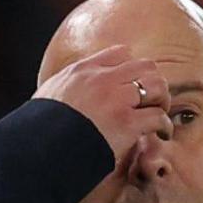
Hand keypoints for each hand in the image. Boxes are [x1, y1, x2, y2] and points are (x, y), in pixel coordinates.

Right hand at [32, 43, 170, 166]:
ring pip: (157, 86)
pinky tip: (162, 134)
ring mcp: (116, 100)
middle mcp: (102, 80)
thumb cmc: (38, 131)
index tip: (134, 86)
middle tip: (153, 102)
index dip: (132, 68)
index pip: (120, 53)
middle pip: (146, 66)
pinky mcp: (125, 124)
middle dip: (154, 83)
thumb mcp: (47, 96)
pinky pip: (158, 116)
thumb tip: (64, 94)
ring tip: (159, 115)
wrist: (37, 149)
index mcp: (83, 71)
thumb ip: (64, 88)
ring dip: (162, 101)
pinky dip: (164, 126)